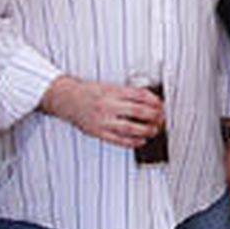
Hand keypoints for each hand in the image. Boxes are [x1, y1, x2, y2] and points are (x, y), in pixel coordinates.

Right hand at [41, 75, 163, 148]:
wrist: (67, 99)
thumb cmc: (89, 92)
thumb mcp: (109, 86)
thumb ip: (127, 93)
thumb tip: (148, 100)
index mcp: (112, 91)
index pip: (140, 95)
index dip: (154, 101)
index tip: (161, 105)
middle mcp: (108, 105)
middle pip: (139, 112)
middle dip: (154, 116)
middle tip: (161, 118)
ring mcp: (103, 120)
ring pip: (131, 128)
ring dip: (147, 131)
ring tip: (154, 130)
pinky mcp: (98, 132)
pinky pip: (119, 140)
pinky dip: (132, 142)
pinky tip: (141, 141)